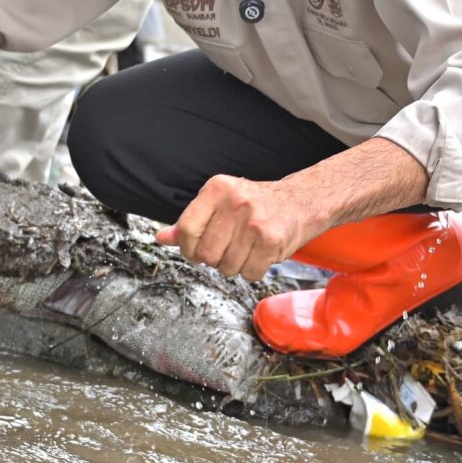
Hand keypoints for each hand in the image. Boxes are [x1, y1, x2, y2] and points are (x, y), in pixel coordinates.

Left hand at [157, 174, 312, 282]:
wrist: (300, 201)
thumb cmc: (257, 203)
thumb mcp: (219, 203)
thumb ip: (191, 222)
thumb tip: (162, 238)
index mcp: (217, 189)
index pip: (186, 229)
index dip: (187, 248)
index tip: (195, 250)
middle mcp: (236, 203)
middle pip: (206, 253)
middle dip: (213, 259)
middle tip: (225, 250)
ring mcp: (254, 222)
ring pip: (226, 267)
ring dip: (234, 265)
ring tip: (245, 249)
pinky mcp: (271, 240)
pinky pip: (249, 273)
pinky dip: (252, 271)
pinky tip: (258, 254)